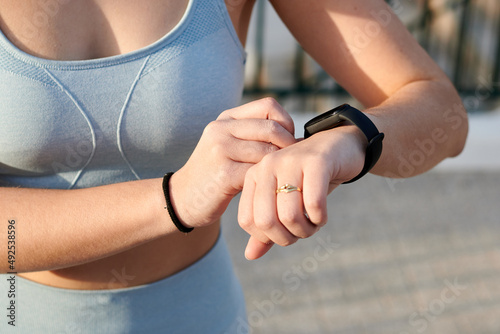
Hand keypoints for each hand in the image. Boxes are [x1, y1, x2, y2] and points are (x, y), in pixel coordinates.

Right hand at [170, 98, 296, 227]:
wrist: (183, 197)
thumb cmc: (216, 172)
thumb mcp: (229, 144)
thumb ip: (255, 135)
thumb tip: (298, 137)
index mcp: (226, 118)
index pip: (269, 106)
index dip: (287, 122)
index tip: (288, 141)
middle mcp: (222, 129)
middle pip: (272, 127)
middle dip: (289, 146)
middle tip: (290, 163)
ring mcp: (221, 150)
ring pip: (268, 151)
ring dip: (279, 166)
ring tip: (281, 176)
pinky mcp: (224, 174)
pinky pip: (259, 172)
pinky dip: (269, 181)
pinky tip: (268, 188)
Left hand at [238, 125, 366, 259]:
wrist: (338, 147)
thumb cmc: (308, 179)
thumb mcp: (284, 202)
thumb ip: (266, 228)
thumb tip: (250, 255)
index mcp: (254, 176)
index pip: (247, 221)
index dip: (267, 238)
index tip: (285, 234)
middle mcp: (267, 166)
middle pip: (266, 221)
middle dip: (287, 238)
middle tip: (302, 233)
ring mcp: (290, 161)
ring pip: (290, 215)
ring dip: (306, 230)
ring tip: (314, 224)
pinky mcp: (316, 162)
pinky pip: (314, 204)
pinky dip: (320, 219)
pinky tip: (323, 215)